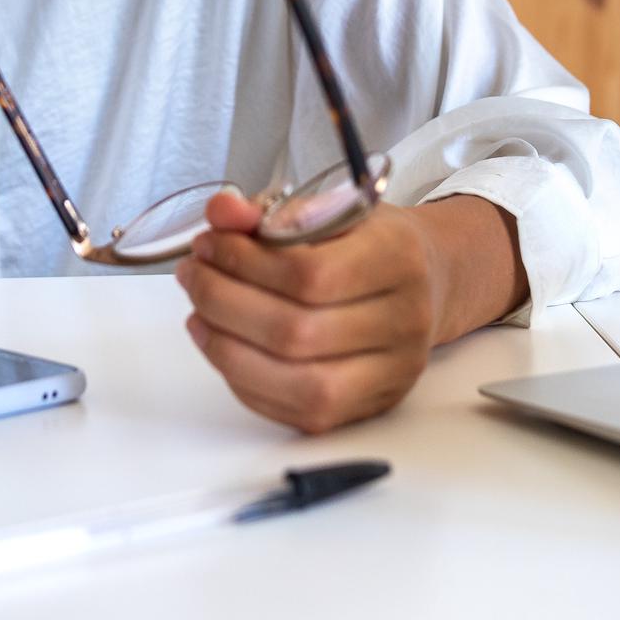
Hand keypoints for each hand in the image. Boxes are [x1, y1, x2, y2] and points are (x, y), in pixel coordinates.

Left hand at [174, 190, 523, 434]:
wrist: (425, 281)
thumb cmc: (368, 243)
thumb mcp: (327, 207)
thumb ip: (270, 211)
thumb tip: (221, 213)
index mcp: (398, 259)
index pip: (310, 274)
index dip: (245, 263)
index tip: (208, 244)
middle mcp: (404, 321)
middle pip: (296, 332)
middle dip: (224, 302)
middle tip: (193, 274)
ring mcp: (392, 373)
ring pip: (298, 383)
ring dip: (228, 349)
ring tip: (199, 313)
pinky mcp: (370, 407)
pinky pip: (297, 411)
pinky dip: (246, 382)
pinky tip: (223, 345)